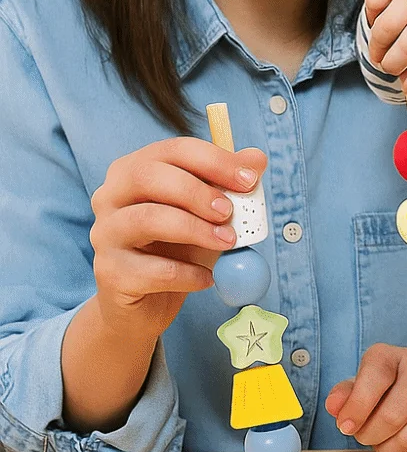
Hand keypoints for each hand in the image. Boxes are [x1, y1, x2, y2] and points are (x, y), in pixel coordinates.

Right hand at [89, 137, 267, 339]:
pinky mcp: (109, 273)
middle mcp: (111, 195)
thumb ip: (231, 185)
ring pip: (146, 219)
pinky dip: (187, 274)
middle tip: (230, 213)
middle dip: (197, 192)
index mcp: (136, 169)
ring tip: (228, 243)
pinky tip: (208, 278)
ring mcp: (104, 233)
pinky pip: (151, 269)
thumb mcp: (210, 213)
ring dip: (195, 229)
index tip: (249, 180)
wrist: (147, 302)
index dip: (214, 161)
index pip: (173, 150)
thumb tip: (256, 158)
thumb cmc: (179, 247)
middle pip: (148, 176)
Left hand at [325, 344, 406, 451]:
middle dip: (370, 435)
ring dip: (390, 448)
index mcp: (391, 355)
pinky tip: (406, 437)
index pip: (375, 377)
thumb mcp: (363, 383)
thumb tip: (334, 406)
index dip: (357, 406)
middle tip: (364, 435)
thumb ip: (346, 393)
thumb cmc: (388, 385)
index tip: (345, 426)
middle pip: (392, 415)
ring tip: (383, 440)